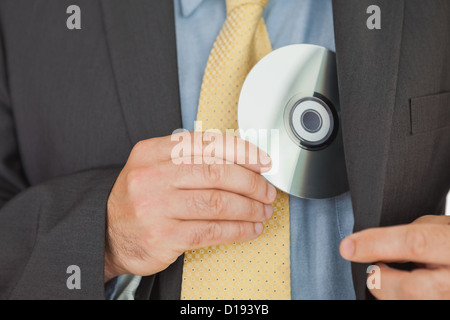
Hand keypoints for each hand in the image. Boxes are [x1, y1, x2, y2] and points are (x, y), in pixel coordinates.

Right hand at [104, 132, 275, 281]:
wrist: (107, 233)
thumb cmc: (142, 198)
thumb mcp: (155, 167)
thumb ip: (191, 158)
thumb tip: (243, 160)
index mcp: (152, 152)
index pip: (207, 144)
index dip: (243, 152)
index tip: (263, 162)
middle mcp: (152, 176)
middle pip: (216, 173)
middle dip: (251, 183)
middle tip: (267, 191)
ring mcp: (156, 208)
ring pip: (218, 203)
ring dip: (249, 208)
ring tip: (263, 211)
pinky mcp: (163, 237)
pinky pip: (211, 231)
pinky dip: (238, 230)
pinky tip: (250, 229)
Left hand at [340, 215, 449, 298]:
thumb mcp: (444, 226)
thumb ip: (415, 233)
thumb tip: (380, 245)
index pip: (414, 242)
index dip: (376, 244)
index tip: (347, 247)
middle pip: (409, 289)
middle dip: (380, 279)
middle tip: (374, 266)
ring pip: (409, 303)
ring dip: (390, 291)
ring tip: (393, 275)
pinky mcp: (442, 305)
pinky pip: (413, 304)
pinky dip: (401, 296)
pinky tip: (405, 286)